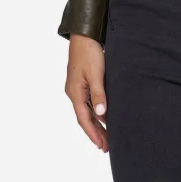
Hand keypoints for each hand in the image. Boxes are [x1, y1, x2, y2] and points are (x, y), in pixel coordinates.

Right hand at [64, 34, 108, 151]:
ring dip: (96, 123)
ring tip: (106, 136)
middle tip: (106, 146)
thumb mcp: (96, 73)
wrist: (84, 34)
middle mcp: (74, 92)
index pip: (84, 119)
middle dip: (95, 132)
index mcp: (75, 93)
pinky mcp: (82, 81)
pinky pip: (88, 102)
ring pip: (87, 110)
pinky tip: (103, 115)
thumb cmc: (89, 52)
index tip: (101, 145)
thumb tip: (101, 114)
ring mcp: (77, 87)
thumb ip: (98, 94)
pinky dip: (95, 111)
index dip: (93, 133)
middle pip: (85, 118)